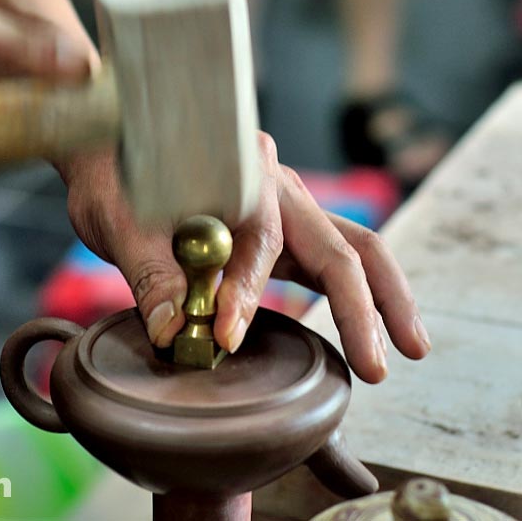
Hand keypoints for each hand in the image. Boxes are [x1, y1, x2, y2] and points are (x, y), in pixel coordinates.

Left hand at [62, 133, 430, 382]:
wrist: (112, 155)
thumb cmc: (115, 181)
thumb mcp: (120, 222)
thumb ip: (150, 273)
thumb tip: (171, 331)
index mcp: (239, 170)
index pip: (259, 236)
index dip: (246, 288)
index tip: (227, 334)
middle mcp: (275, 184)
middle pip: (339, 242)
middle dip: (361, 307)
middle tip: (376, 366)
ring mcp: (286, 206)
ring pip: (354, 248)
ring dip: (383, 301)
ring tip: (409, 350)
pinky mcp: (284, 230)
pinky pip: (335, 259)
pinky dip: (358, 295)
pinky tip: (374, 330)